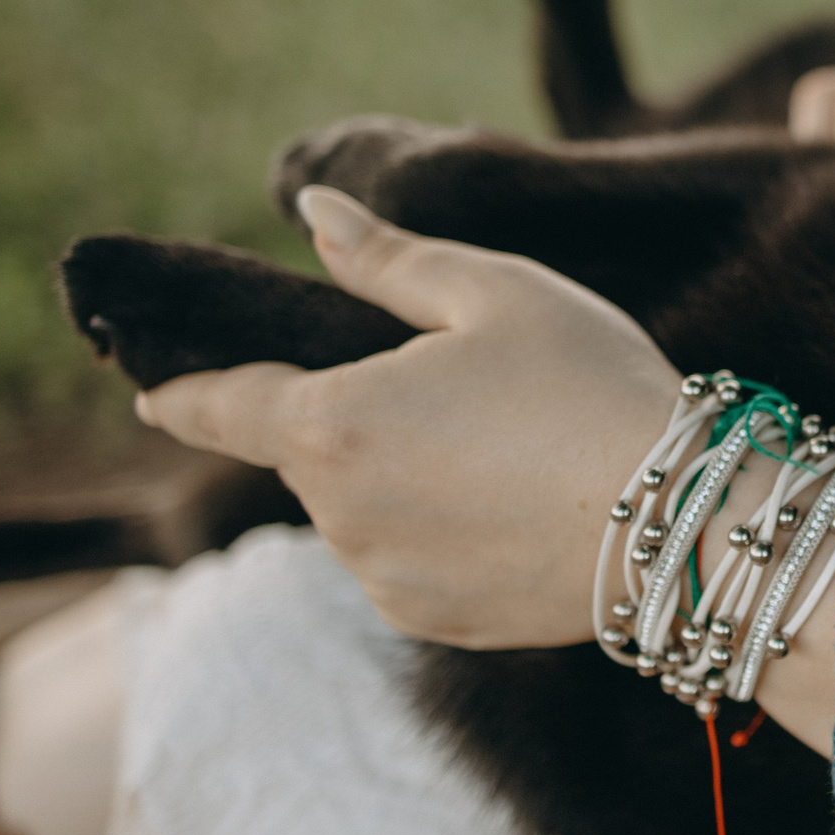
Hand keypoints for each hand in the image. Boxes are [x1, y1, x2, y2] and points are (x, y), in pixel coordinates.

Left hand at [137, 186, 677, 649]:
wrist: (680, 524)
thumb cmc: (590, 388)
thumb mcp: (497, 292)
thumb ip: (388, 261)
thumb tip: (313, 213)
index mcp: (331, 422)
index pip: (222, 407)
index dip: (185, 397)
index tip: (154, 396)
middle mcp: (337, 514)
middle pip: (313, 456)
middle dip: (358, 422)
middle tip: (467, 392)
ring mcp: (382, 578)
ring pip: (364, 512)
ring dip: (404, 480)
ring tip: (511, 453)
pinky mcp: (434, 622)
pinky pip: (410, 564)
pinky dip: (444, 534)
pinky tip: (520, 510)